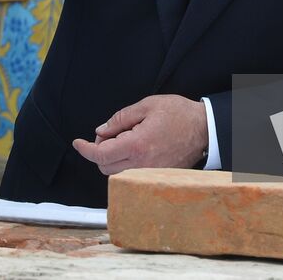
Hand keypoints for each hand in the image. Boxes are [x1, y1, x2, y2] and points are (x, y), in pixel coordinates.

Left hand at [72, 94, 207, 175]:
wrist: (205, 129)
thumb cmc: (178, 114)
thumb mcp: (147, 106)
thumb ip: (121, 118)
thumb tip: (101, 130)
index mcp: (136, 145)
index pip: (100, 154)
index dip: (85, 149)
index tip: (78, 143)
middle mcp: (141, 165)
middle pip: (104, 167)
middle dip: (99, 150)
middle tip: (110, 133)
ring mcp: (150, 174)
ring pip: (116, 173)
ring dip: (112, 158)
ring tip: (125, 138)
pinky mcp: (157, 177)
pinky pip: (131, 175)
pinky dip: (125, 164)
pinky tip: (135, 149)